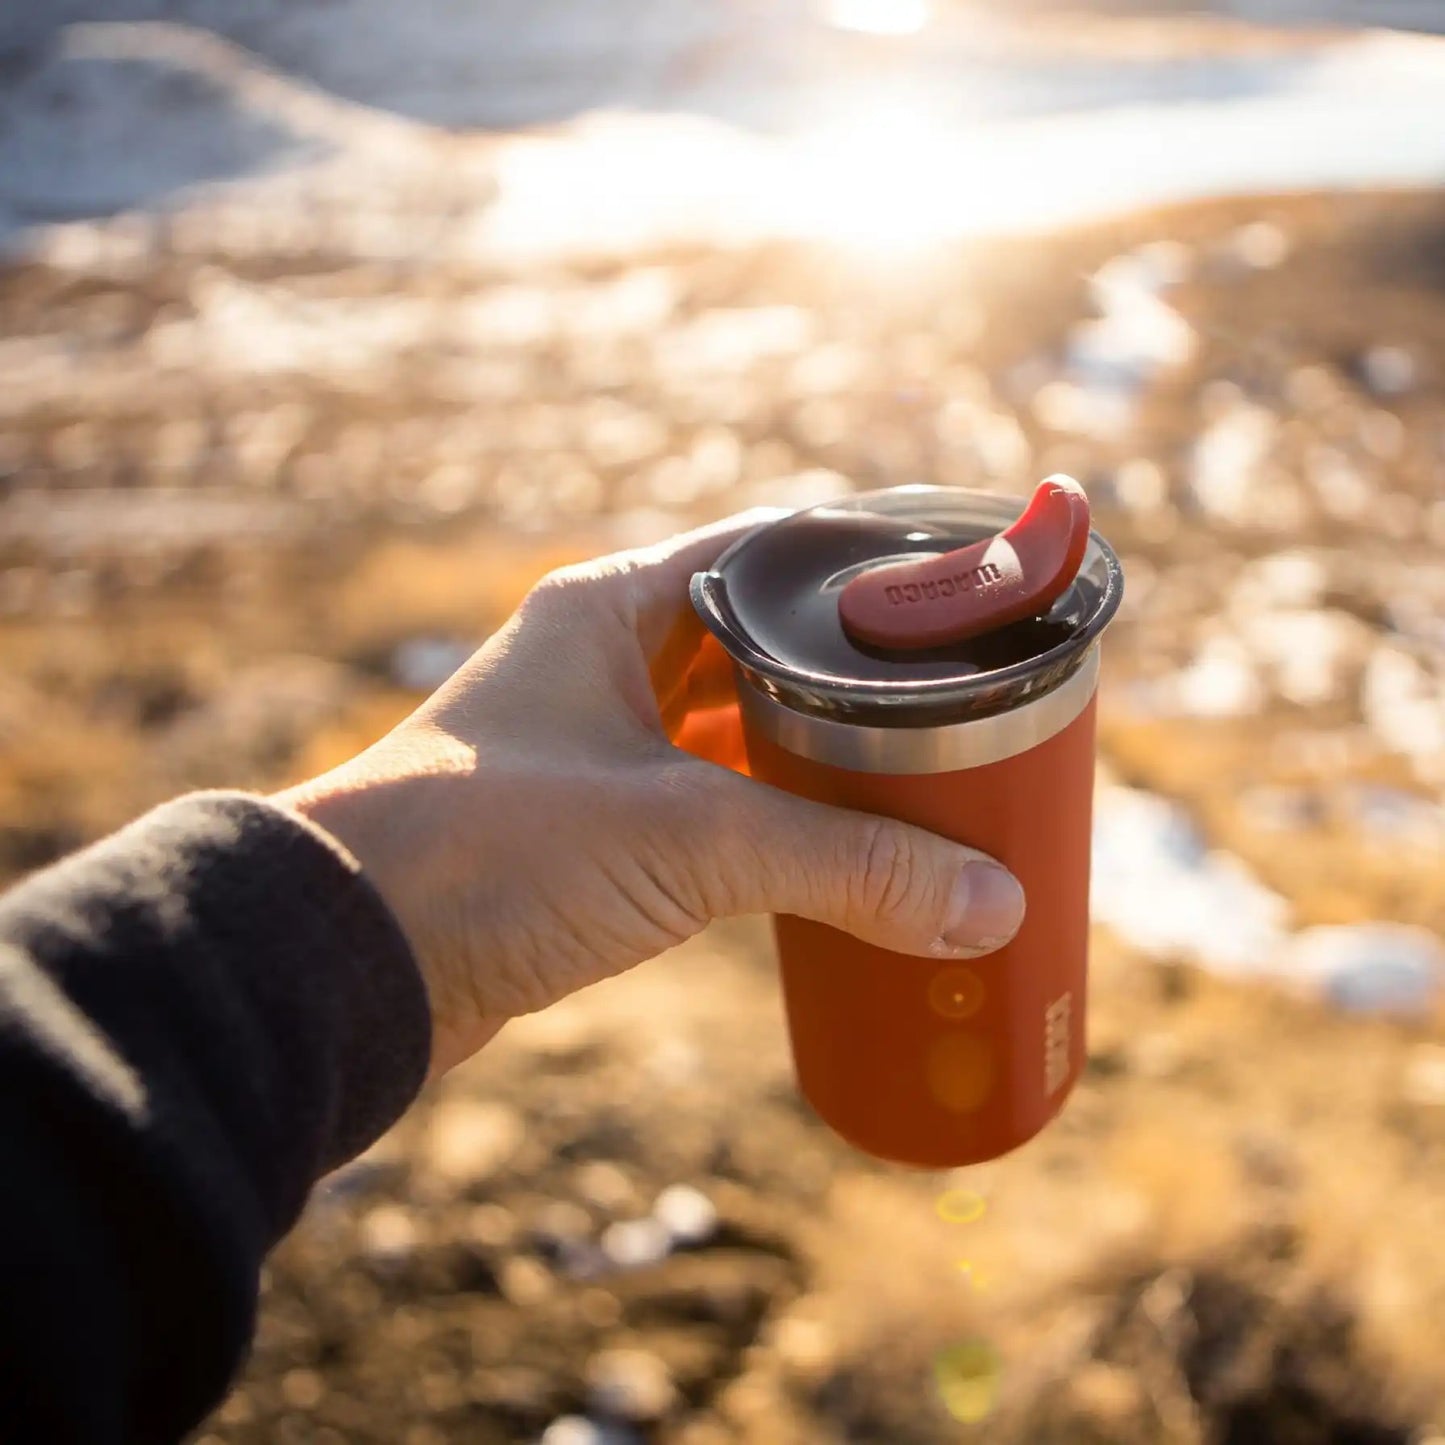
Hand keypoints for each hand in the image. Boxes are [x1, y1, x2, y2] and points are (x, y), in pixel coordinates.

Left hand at [277, 512, 1025, 1079]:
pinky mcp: (589, 826)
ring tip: (917, 775)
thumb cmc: (488, 854)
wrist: (346, 961)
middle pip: (761, 646)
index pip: (767, 549)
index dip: (863, 565)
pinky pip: (706, 802)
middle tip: (955, 703)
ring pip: (734, 729)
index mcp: (613, 607)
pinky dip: (768, 819)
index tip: (953, 593)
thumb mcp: (685, 840)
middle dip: (853, 679)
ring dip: (813, 755)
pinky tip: (830, 847)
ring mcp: (593, 744)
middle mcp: (602, 660)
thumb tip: (990, 903)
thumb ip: (843, 864)